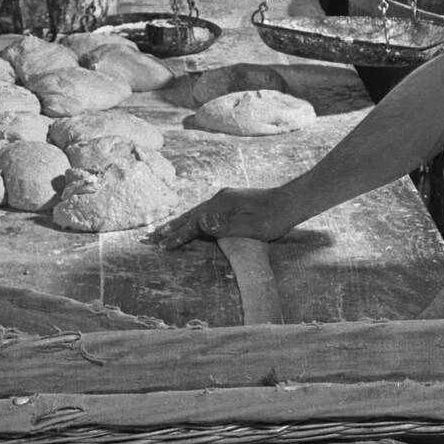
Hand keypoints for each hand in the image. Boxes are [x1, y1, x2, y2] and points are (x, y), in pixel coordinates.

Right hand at [149, 186, 296, 249]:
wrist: (291, 202)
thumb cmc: (273, 219)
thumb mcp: (249, 226)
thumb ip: (224, 225)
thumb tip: (200, 221)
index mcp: (221, 204)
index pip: (194, 223)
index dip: (178, 236)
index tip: (162, 246)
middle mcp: (220, 198)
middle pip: (190, 215)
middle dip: (171, 228)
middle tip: (153, 238)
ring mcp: (226, 198)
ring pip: (197, 212)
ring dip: (181, 222)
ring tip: (165, 230)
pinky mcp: (232, 200)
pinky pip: (206, 210)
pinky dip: (194, 218)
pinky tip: (194, 221)